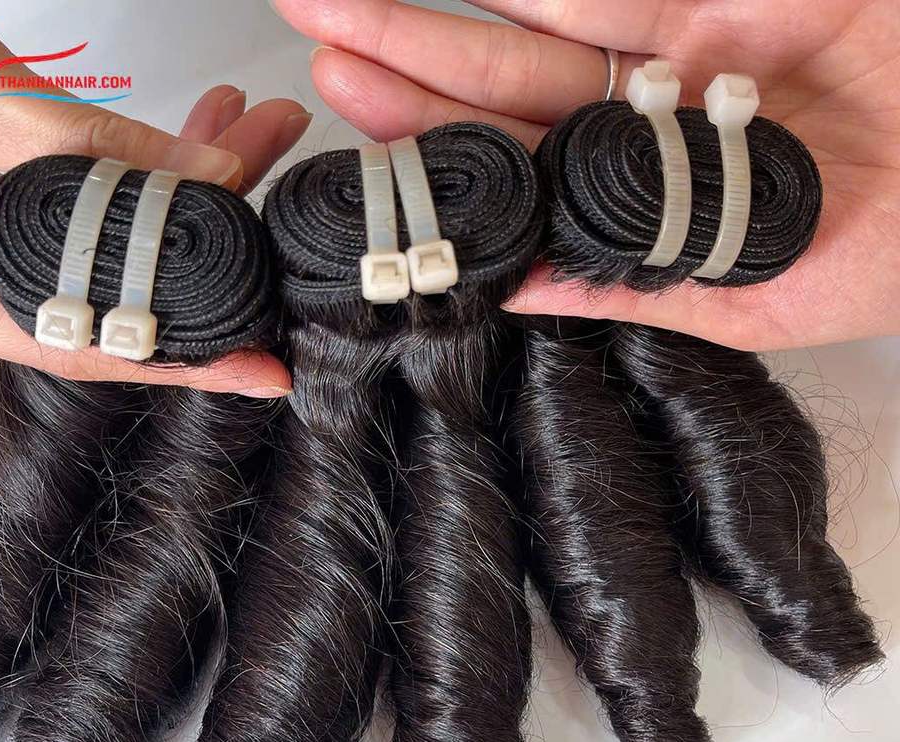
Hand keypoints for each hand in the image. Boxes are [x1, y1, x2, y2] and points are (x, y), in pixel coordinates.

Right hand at [0, 2, 311, 394]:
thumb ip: (84, 143)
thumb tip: (209, 168)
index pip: (80, 345)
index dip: (176, 363)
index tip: (261, 370)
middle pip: (119, 286)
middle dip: (212, 246)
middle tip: (286, 224)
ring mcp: (1, 224)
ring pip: (125, 225)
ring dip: (201, 176)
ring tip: (268, 132)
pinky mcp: (20, 176)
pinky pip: (108, 173)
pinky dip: (160, 143)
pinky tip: (216, 117)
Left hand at [271, 0, 899, 348]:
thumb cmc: (889, 260)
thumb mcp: (755, 300)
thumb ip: (634, 289)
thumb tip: (515, 292)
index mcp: (635, 207)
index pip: (514, 184)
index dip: (434, 161)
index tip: (352, 147)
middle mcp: (640, 127)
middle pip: (500, 95)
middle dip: (404, 69)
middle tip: (312, 40)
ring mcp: (681, 55)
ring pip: (535, 26)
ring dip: (441, 12)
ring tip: (342, 0)